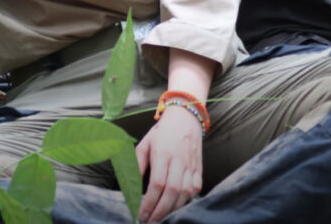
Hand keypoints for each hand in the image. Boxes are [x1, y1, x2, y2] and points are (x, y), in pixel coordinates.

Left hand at [136, 105, 203, 221]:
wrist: (185, 117)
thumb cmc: (162, 131)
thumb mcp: (144, 144)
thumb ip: (137, 165)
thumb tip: (131, 187)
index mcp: (163, 153)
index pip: (157, 184)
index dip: (149, 202)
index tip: (141, 214)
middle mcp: (179, 160)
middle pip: (172, 191)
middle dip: (160, 211)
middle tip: (150, 221)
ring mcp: (191, 164)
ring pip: (185, 192)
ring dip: (173, 208)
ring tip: (161, 216)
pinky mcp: (199, 167)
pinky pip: (196, 188)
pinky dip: (187, 199)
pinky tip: (177, 204)